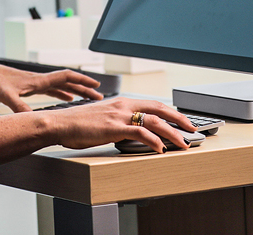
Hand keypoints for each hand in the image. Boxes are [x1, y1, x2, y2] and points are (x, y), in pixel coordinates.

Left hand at [0, 63, 102, 112]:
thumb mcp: (7, 96)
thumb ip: (19, 107)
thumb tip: (30, 119)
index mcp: (39, 81)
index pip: (66, 77)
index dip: (82, 81)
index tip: (96, 85)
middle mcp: (40, 80)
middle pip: (68, 82)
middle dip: (84, 88)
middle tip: (99, 95)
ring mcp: (36, 82)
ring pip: (62, 85)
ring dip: (76, 91)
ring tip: (87, 97)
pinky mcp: (31, 86)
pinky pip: (53, 89)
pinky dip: (63, 93)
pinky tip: (66, 98)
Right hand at [42, 97, 195, 153]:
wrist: (59, 124)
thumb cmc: (76, 125)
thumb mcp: (101, 120)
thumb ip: (117, 123)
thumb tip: (129, 132)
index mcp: (122, 102)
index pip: (153, 104)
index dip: (170, 111)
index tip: (182, 120)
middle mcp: (124, 105)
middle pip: (160, 109)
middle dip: (179, 119)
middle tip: (193, 128)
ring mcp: (119, 115)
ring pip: (155, 121)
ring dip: (172, 133)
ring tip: (183, 143)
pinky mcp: (114, 127)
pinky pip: (140, 132)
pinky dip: (154, 141)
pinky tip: (161, 149)